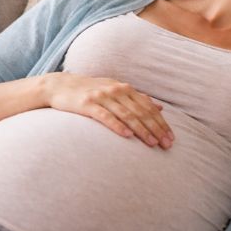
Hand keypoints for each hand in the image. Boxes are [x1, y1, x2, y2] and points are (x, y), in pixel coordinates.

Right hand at [43, 72, 173, 149]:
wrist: (59, 86)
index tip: (171, 138)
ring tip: (152, 143)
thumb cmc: (91, 91)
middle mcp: (116, 90)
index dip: (161, 123)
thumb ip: (137, 99)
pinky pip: (106, 116)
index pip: (148, 107)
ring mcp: (102, 96)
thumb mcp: (115, 91)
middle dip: (156, 129)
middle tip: (166, 144)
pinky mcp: (87, 104)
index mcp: (125, 88)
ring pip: (127, 114)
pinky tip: (127, 135)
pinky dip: (117, 125)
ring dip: (141, 130)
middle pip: (141, 112)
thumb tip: (159, 107)